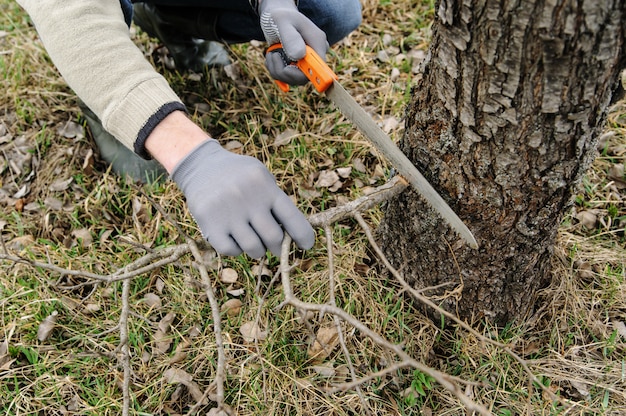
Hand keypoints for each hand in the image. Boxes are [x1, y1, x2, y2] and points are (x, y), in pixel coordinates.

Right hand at [171, 139, 314, 257]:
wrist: (200, 165)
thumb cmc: (239, 175)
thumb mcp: (261, 176)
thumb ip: (276, 201)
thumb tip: (293, 234)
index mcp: (266, 187)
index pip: (292, 218)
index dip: (303, 236)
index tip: (306, 246)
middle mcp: (248, 199)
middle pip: (273, 238)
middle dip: (277, 246)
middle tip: (274, 245)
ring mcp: (228, 212)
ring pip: (254, 248)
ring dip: (258, 250)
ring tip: (254, 242)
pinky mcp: (209, 223)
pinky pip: (231, 250)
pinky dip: (237, 250)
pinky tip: (236, 239)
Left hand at [259, 0, 327, 84]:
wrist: (278, 18)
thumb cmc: (280, 17)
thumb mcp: (283, 22)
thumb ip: (291, 38)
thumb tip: (299, 55)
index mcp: (318, 43)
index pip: (317, 69)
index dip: (302, 74)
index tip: (285, 69)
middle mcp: (315, 54)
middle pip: (303, 78)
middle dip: (283, 71)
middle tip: (272, 55)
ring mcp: (307, 61)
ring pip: (293, 79)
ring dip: (276, 70)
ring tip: (271, 52)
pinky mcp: (298, 66)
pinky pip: (287, 77)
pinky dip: (276, 69)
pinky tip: (273, 56)